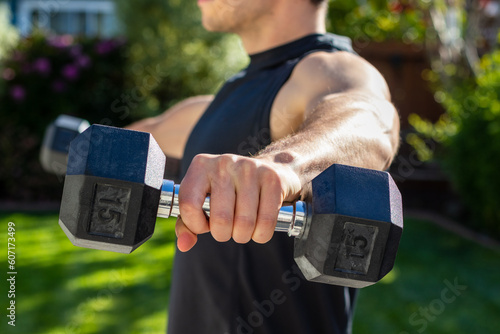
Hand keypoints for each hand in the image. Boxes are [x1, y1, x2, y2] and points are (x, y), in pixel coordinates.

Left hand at [175, 154, 301, 251]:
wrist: (272, 170)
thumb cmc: (231, 191)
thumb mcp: (204, 201)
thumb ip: (188, 224)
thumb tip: (184, 245)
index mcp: (201, 166)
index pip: (189, 205)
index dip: (196, 225)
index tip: (205, 225)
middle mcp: (224, 163)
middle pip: (220, 219)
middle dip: (223, 234)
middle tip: (227, 229)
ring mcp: (250, 169)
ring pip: (244, 223)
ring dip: (243, 235)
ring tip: (243, 227)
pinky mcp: (272, 180)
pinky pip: (266, 222)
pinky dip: (261, 234)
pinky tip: (258, 227)